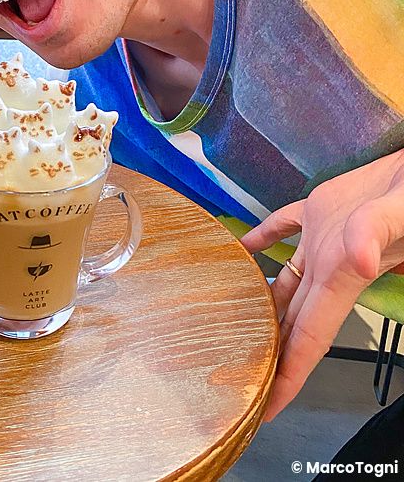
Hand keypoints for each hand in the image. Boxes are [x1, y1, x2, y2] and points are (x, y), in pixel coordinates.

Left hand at [240, 150, 403, 421]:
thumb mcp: (399, 212)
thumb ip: (377, 233)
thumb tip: (361, 260)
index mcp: (339, 275)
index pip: (309, 339)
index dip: (288, 376)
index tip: (265, 409)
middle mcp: (327, 265)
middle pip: (292, 322)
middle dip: (269, 353)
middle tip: (236, 375)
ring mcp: (322, 238)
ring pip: (285, 281)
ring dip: (262, 301)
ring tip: (232, 322)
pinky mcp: (321, 210)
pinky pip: (284, 229)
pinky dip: (262, 239)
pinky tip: (242, 247)